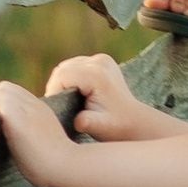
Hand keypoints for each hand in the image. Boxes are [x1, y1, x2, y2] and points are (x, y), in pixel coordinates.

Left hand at [0, 79, 85, 183]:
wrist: (65, 167)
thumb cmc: (54, 168)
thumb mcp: (42, 147)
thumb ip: (30, 139)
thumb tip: (14, 146)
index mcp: (42, 112)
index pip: (17, 96)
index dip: (2, 107)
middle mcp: (35, 105)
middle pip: (6, 88)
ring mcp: (27, 107)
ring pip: (0, 90)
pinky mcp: (15, 113)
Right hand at [43, 53, 163, 139]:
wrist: (133, 120)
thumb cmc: (115, 126)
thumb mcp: (100, 127)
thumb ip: (87, 123)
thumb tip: (78, 121)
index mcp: (96, 75)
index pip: (62, 76)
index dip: (54, 92)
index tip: (56, 109)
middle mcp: (99, 62)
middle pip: (63, 69)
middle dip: (56, 87)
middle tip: (59, 106)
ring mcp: (102, 59)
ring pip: (67, 66)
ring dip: (62, 82)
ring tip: (66, 101)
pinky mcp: (101, 60)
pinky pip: (75, 66)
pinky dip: (71, 78)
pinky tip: (75, 93)